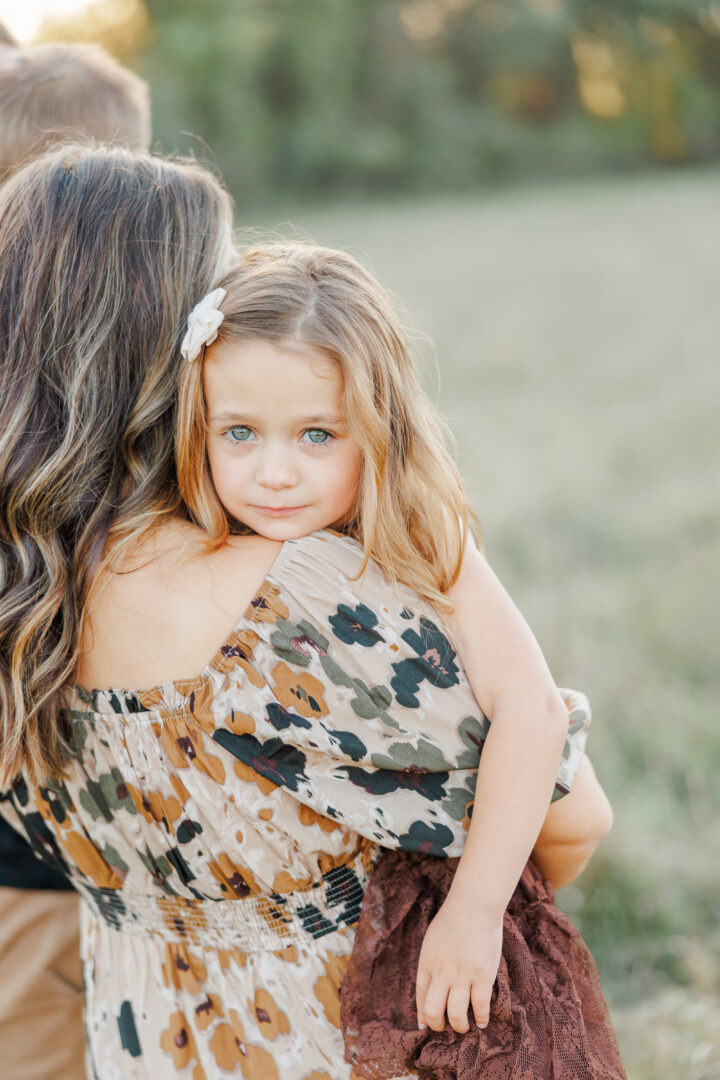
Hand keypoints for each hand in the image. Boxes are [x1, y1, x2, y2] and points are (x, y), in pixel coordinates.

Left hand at [415, 888, 503, 1032]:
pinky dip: (481, 1018)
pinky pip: (480, 1006)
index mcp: (427, 964)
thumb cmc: (453, 919)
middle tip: (446, 1028)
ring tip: (465, 1027)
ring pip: (456, 1015)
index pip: (420, 998)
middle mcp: (441, 973)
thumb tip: (432, 980)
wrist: (473, 905)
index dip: (423, 1016)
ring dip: (460, 1026)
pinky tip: (482, 1022)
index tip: (426, 1026)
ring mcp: (462, 976)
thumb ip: (432, 961)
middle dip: (438, 1025)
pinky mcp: (482, 976)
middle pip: (433, 1011)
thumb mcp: (433, 940)